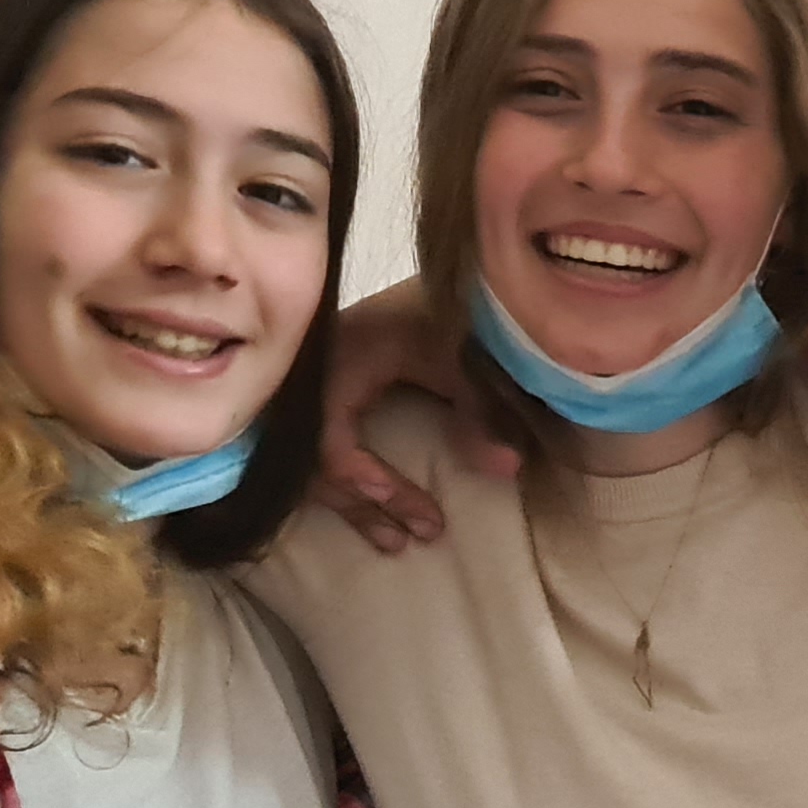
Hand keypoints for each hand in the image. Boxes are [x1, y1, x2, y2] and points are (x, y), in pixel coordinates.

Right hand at [311, 280, 513, 551]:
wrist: (413, 266)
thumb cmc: (425, 305)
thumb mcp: (454, 350)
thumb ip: (480, 406)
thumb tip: (509, 470)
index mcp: (330, 370)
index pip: (332, 447)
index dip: (374, 487)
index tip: (424, 515)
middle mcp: (304, 386)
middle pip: (315, 467)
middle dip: (365, 508)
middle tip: (414, 539)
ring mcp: (298, 393)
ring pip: (308, 464)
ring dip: (353, 504)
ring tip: (395, 541)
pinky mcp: (304, 398)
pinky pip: (307, 452)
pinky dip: (342, 483)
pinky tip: (366, 504)